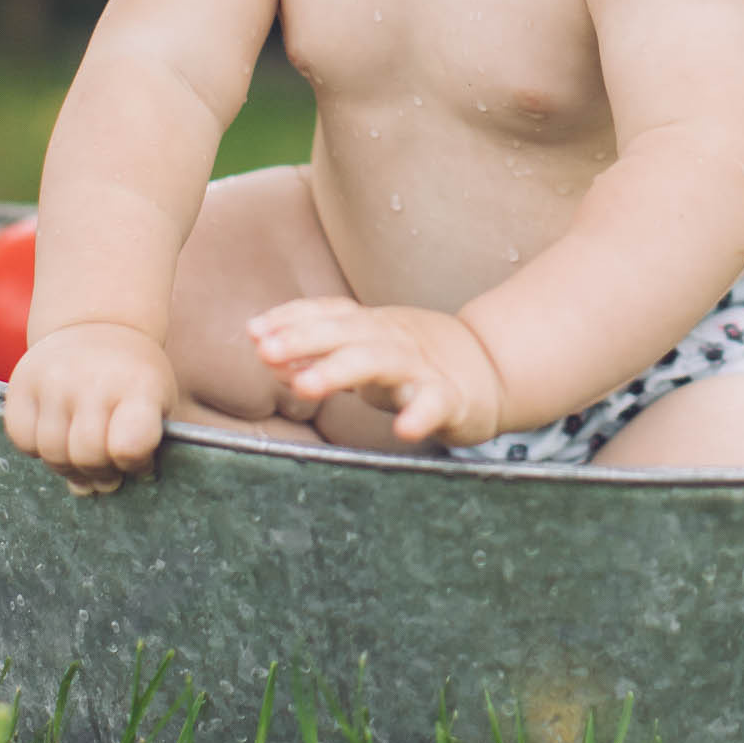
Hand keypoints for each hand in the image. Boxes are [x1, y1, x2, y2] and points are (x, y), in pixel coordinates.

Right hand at [4, 321, 178, 493]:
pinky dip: (38, 449)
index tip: (140, 459)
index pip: (130, 446)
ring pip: (52, 453)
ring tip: (84, 455)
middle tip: (109, 468)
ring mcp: (52, 379)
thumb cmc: (132, 376)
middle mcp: (92, 379)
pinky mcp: (20, 383)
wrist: (96, 323)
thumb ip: (135, 449)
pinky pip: (22, 440)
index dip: (134, 464)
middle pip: (87, 456)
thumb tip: (87, 490)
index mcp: (138, 385)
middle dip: (101, 473)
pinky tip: (58, 435)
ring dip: (69, 466)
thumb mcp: (155, 402)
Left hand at [248, 297, 503, 447]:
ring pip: (380, 361)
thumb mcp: (363, 350)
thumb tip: (263, 349)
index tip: (253, 332)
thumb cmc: (412, 361)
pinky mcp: (451, 398)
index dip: (291, 319)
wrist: (489, 370)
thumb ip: (317, 351)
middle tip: (266, 352)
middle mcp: (393, 339)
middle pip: (346, 332)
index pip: (329, 313)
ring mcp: (421, 367)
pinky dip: (420, 414)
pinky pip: (435, 403)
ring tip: (304, 386)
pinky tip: (404, 429)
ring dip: (340, 370)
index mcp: (371, 326)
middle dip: (304, 338)